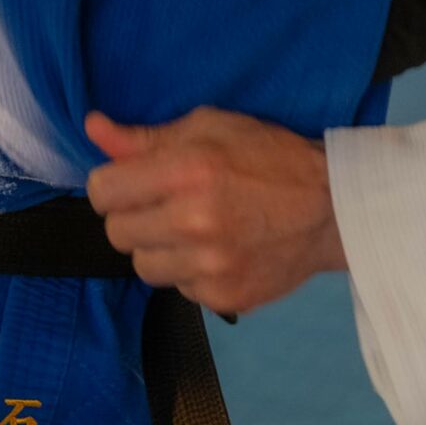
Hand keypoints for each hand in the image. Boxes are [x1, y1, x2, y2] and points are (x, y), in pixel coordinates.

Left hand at [85, 109, 343, 312]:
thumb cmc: (270, 157)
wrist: (333, 208)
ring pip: (143, 267)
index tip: (133, 183)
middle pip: (117, 233)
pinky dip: (191, 272)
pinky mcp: (224, 297)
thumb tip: (92, 128)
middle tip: (168, 205)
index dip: (113, 184)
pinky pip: (179, 289)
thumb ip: (147, 137)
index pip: (102, 192)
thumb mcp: (212, 127)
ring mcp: (209, 266)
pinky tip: (219, 251)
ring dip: (160, 248)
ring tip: (194, 230)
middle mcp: (193, 222)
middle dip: (135, 216)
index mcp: (186, 172)